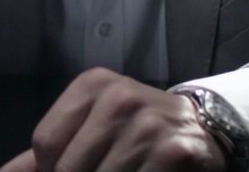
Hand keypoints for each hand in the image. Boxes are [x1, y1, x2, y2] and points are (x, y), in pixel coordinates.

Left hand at [0, 67, 225, 171]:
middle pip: (69, 168)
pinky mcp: (175, 151)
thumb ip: (46, 152)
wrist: (202, 129)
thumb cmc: (135, 129)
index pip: (45, 144)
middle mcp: (120, 96)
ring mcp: (149, 123)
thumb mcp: (91, 126)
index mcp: (92, 85)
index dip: (50, 171)